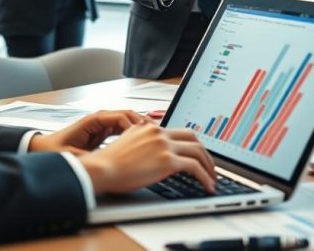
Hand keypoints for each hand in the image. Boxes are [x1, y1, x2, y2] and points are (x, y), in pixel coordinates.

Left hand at [29, 110, 145, 154]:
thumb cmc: (55, 149)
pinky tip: (141, 142)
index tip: (142, 136)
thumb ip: (89, 158)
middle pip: (127, 115)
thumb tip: (105, 163)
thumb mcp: (73, 156)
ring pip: (127, 122)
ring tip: (153, 137)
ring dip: (139, 128)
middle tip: (155, 133)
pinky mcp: (103, 132)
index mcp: (93, 120)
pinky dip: (133, 133)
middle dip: (142, 123)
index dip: (133, 126)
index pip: (119, 117)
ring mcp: (102, 125)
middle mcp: (99, 120)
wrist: (44, 149)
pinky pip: (122, 129)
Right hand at [79, 124, 216, 194]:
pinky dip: (205, 177)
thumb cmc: (109, 163)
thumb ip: (141, 142)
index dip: (192, 144)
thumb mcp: (127, 144)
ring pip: (198, 151)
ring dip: (208, 166)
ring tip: (212, 179)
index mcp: (149, 127)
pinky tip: (207, 186)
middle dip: (204, 153)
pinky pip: (195, 167)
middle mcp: (159, 132)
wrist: (101, 168)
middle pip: (193, 137)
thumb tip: (150, 152)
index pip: (178, 131)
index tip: (197, 155)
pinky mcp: (167, 160)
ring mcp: (164, 145)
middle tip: (209, 166)